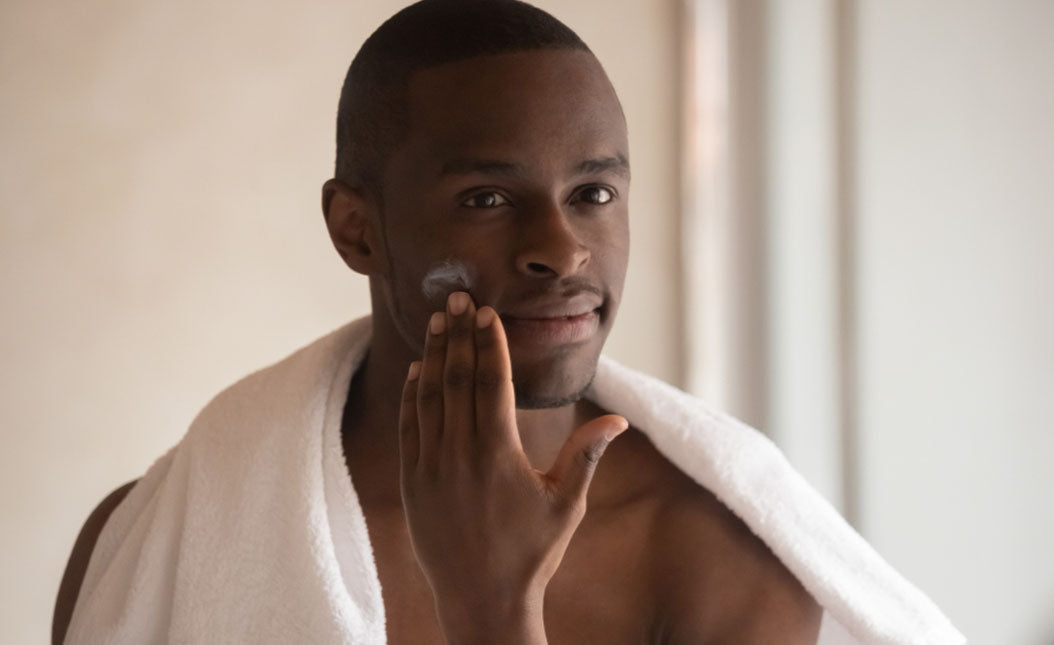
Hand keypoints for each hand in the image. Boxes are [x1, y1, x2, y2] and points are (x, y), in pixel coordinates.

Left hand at [397, 291, 627, 643]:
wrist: (481, 599)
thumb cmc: (532, 553)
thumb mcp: (566, 505)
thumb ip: (584, 456)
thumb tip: (618, 421)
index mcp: (498, 452)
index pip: (491, 382)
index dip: (489, 342)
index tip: (487, 312)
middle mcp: (459, 453)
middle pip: (457, 378)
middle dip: (460, 335)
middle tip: (458, 298)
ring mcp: (430, 467)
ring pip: (428, 396)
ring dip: (434, 355)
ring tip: (438, 321)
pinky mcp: (412, 483)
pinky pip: (409, 426)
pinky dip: (412, 394)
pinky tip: (417, 370)